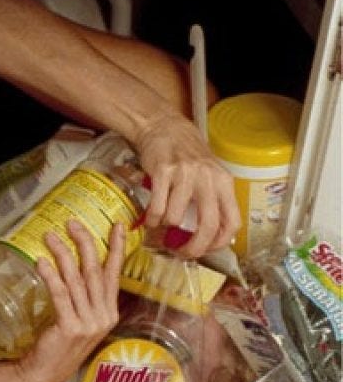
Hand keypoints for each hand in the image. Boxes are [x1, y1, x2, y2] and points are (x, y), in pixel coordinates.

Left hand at [9, 219, 124, 381]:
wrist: (42, 376)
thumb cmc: (56, 348)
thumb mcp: (78, 321)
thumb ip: (83, 300)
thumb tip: (76, 268)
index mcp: (109, 313)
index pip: (114, 274)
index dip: (115, 248)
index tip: (116, 225)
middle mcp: (103, 316)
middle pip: (95, 270)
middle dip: (85, 242)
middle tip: (72, 223)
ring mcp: (89, 323)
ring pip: (76, 279)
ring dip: (63, 253)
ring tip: (50, 237)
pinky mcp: (70, 328)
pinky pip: (61, 294)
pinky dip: (51, 275)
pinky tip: (41, 262)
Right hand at [133, 110, 241, 256]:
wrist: (166, 129)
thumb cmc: (187, 157)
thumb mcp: (209, 177)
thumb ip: (212, 202)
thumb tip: (208, 238)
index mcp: (224, 183)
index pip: (231, 222)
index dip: (219, 243)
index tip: (205, 250)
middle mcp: (208, 178)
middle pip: (207, 225)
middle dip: (193, 248)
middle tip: (182, 253)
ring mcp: (185, 175)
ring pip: (175, 219)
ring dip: (165, 228)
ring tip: (162, 223)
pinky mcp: (163, 172)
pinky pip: (157, 208)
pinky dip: (151, 219)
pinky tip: (151, 217)